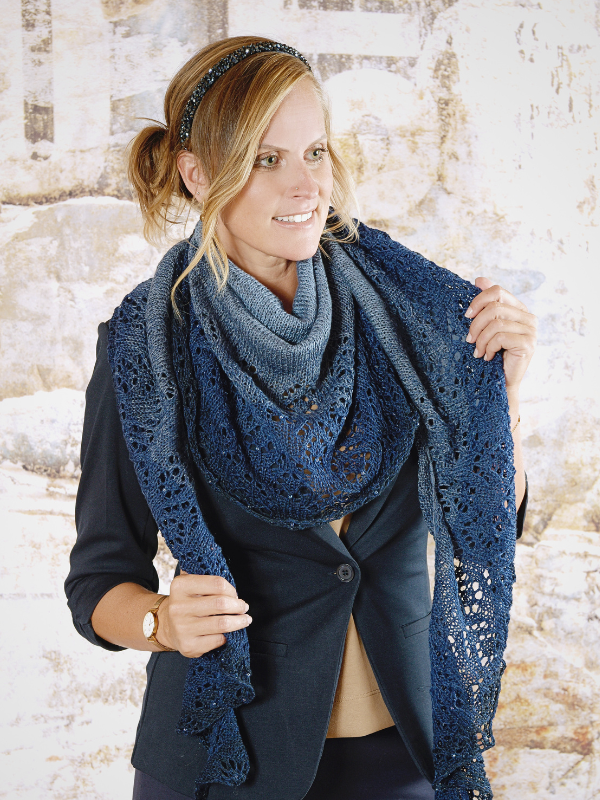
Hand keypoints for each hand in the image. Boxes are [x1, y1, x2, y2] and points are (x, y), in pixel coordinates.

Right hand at [157, 573, 251, 657]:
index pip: (217, 583)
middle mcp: (178, 607)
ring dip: (239, 622)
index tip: (235, 595)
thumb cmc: (187, 602)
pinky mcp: (188, 645)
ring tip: (245, 619)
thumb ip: (208, 578)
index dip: (232, 590)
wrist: (167, 626)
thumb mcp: (191, 584)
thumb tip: (231, 583)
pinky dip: (226, 636)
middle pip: (221, 604)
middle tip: (244, 607)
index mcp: (180, 586)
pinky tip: (227, 633)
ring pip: (222, 623)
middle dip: (238, 606)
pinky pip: (217, 640)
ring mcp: (182, 627)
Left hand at [465, 278, 536, 394]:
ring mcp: (531, 330)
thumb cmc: (492, 353)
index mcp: (519, 308)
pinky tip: (487, 356)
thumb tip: (479, 279)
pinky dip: (489, 347)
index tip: (466, 315)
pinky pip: (501, 337)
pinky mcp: (529, 344)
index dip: (479, 300)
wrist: (501, 381)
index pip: (498, 291)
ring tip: (478, 351)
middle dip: (476, 324)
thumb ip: (486, 304)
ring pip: (496, 323)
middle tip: (469, 339)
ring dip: (481, 339)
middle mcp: (528, 317)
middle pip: (495, 307)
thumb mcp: (487, 327)